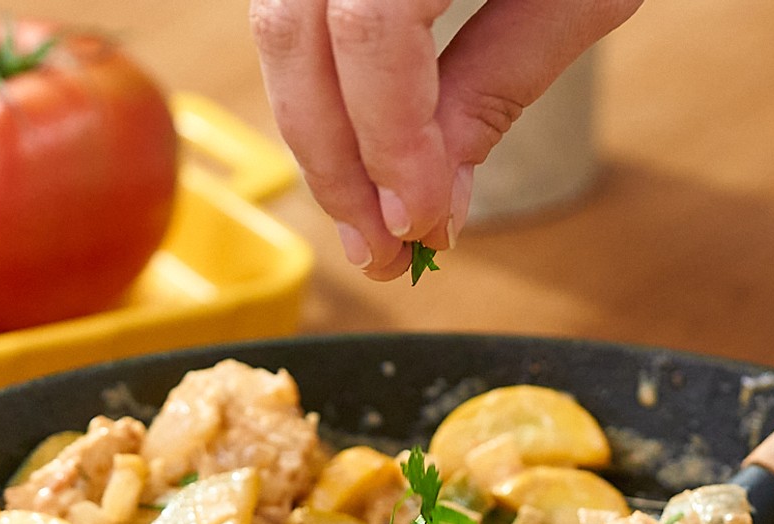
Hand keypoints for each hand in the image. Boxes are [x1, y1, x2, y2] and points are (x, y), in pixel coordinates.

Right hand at [250, 0, 640, 279]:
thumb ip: (497, 83)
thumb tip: (434, 201)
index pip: (368, 28)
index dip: (386, 140)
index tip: (421, 223)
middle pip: (290, 29)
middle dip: (332, 159)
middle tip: (382, 250)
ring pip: (276, 23)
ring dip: (319, 135)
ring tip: (371, 217)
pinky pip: (294, 7)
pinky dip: (325, 87)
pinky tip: (362, 148)